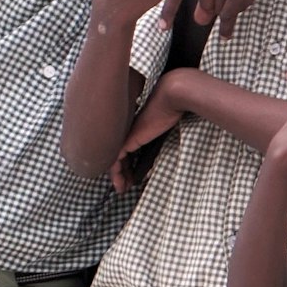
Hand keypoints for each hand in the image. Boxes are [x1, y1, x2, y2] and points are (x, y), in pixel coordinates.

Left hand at [110, 72, 192, 191]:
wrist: (171, 96)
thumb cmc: (172, 108)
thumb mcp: (165, 126)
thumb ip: (159, 138)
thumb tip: (161, 153)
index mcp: (135, 127)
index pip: (126, 149)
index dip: (127, 165)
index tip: (132, 177)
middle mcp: (128, 132)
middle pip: (119, 156)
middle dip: (121, 174)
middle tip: (124, 187)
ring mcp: (126, 136)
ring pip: (114, 160)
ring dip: (118, 177)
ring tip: (121, 189)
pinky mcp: (127, 140)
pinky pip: (115, 161)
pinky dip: (116, 173)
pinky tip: (120, 182)